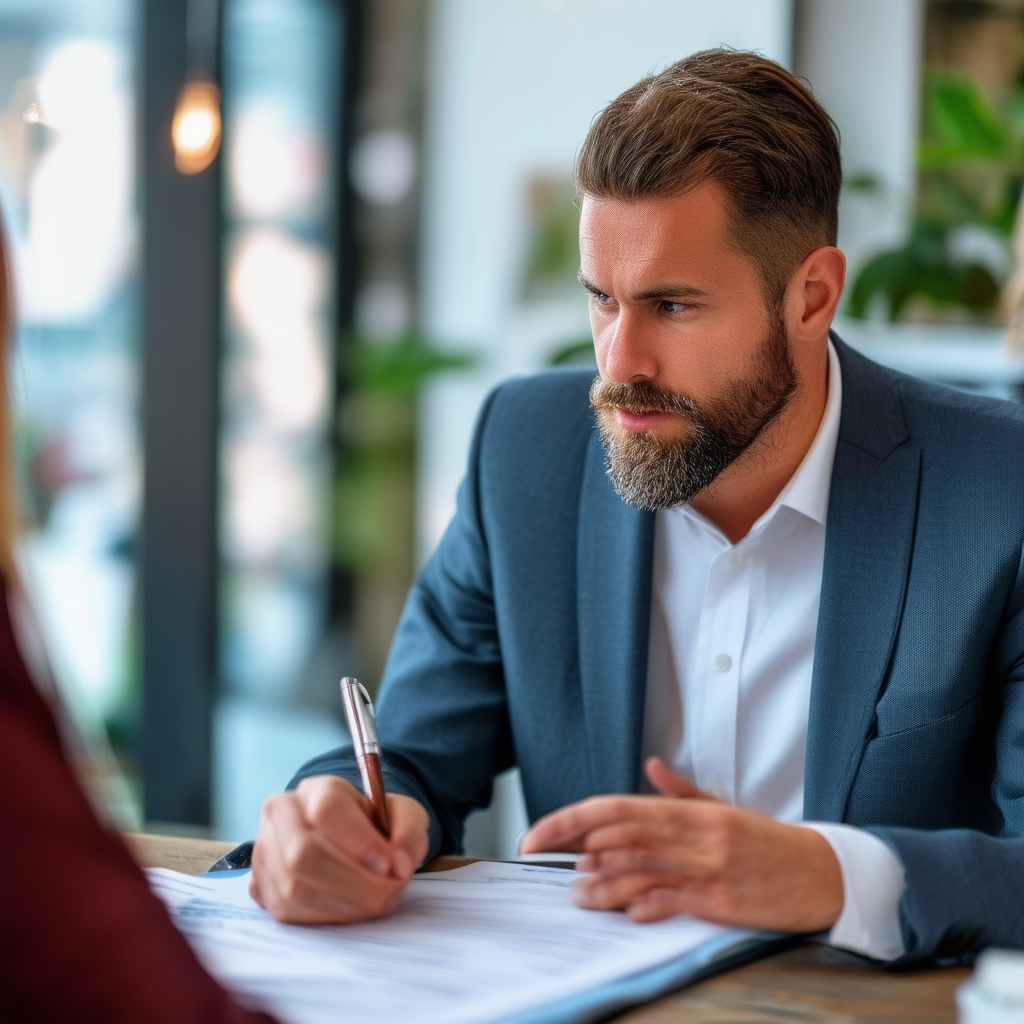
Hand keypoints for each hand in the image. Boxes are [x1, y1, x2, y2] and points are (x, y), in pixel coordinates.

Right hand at [249, 775, 429, 923]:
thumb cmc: (373, 825)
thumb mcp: (403, 814)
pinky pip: (288, 912)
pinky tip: (351, 909)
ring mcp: (265, 850)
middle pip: (302, 853)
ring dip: (343, 905)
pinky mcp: (261, 885)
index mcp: (316, 789)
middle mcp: (281, 815)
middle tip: (388, 892)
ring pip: (294, 888)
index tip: (389, 865)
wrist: (348, 838)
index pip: (326, 809)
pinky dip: (326, 918)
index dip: (358, 841)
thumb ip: (409, 830)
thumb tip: (401, 861)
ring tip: (375, 902)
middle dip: (353, 882)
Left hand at [520, 756, 842, 931]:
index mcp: (690, 810)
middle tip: (541, 856)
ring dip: (603, 882)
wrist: (822, 871)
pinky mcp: (723, 899)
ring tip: (579, 894)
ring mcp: (708, 866)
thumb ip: (681, 791)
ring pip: (641, 868)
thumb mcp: (723, 808)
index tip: (541, 833)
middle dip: (572, 844)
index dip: (573, 818)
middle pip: (620, 833)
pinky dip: (647, 904)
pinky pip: (676, 900)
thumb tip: (650, 765)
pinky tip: (627, 911)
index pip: (618, 806)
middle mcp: (694, 833)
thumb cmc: (767, 842)